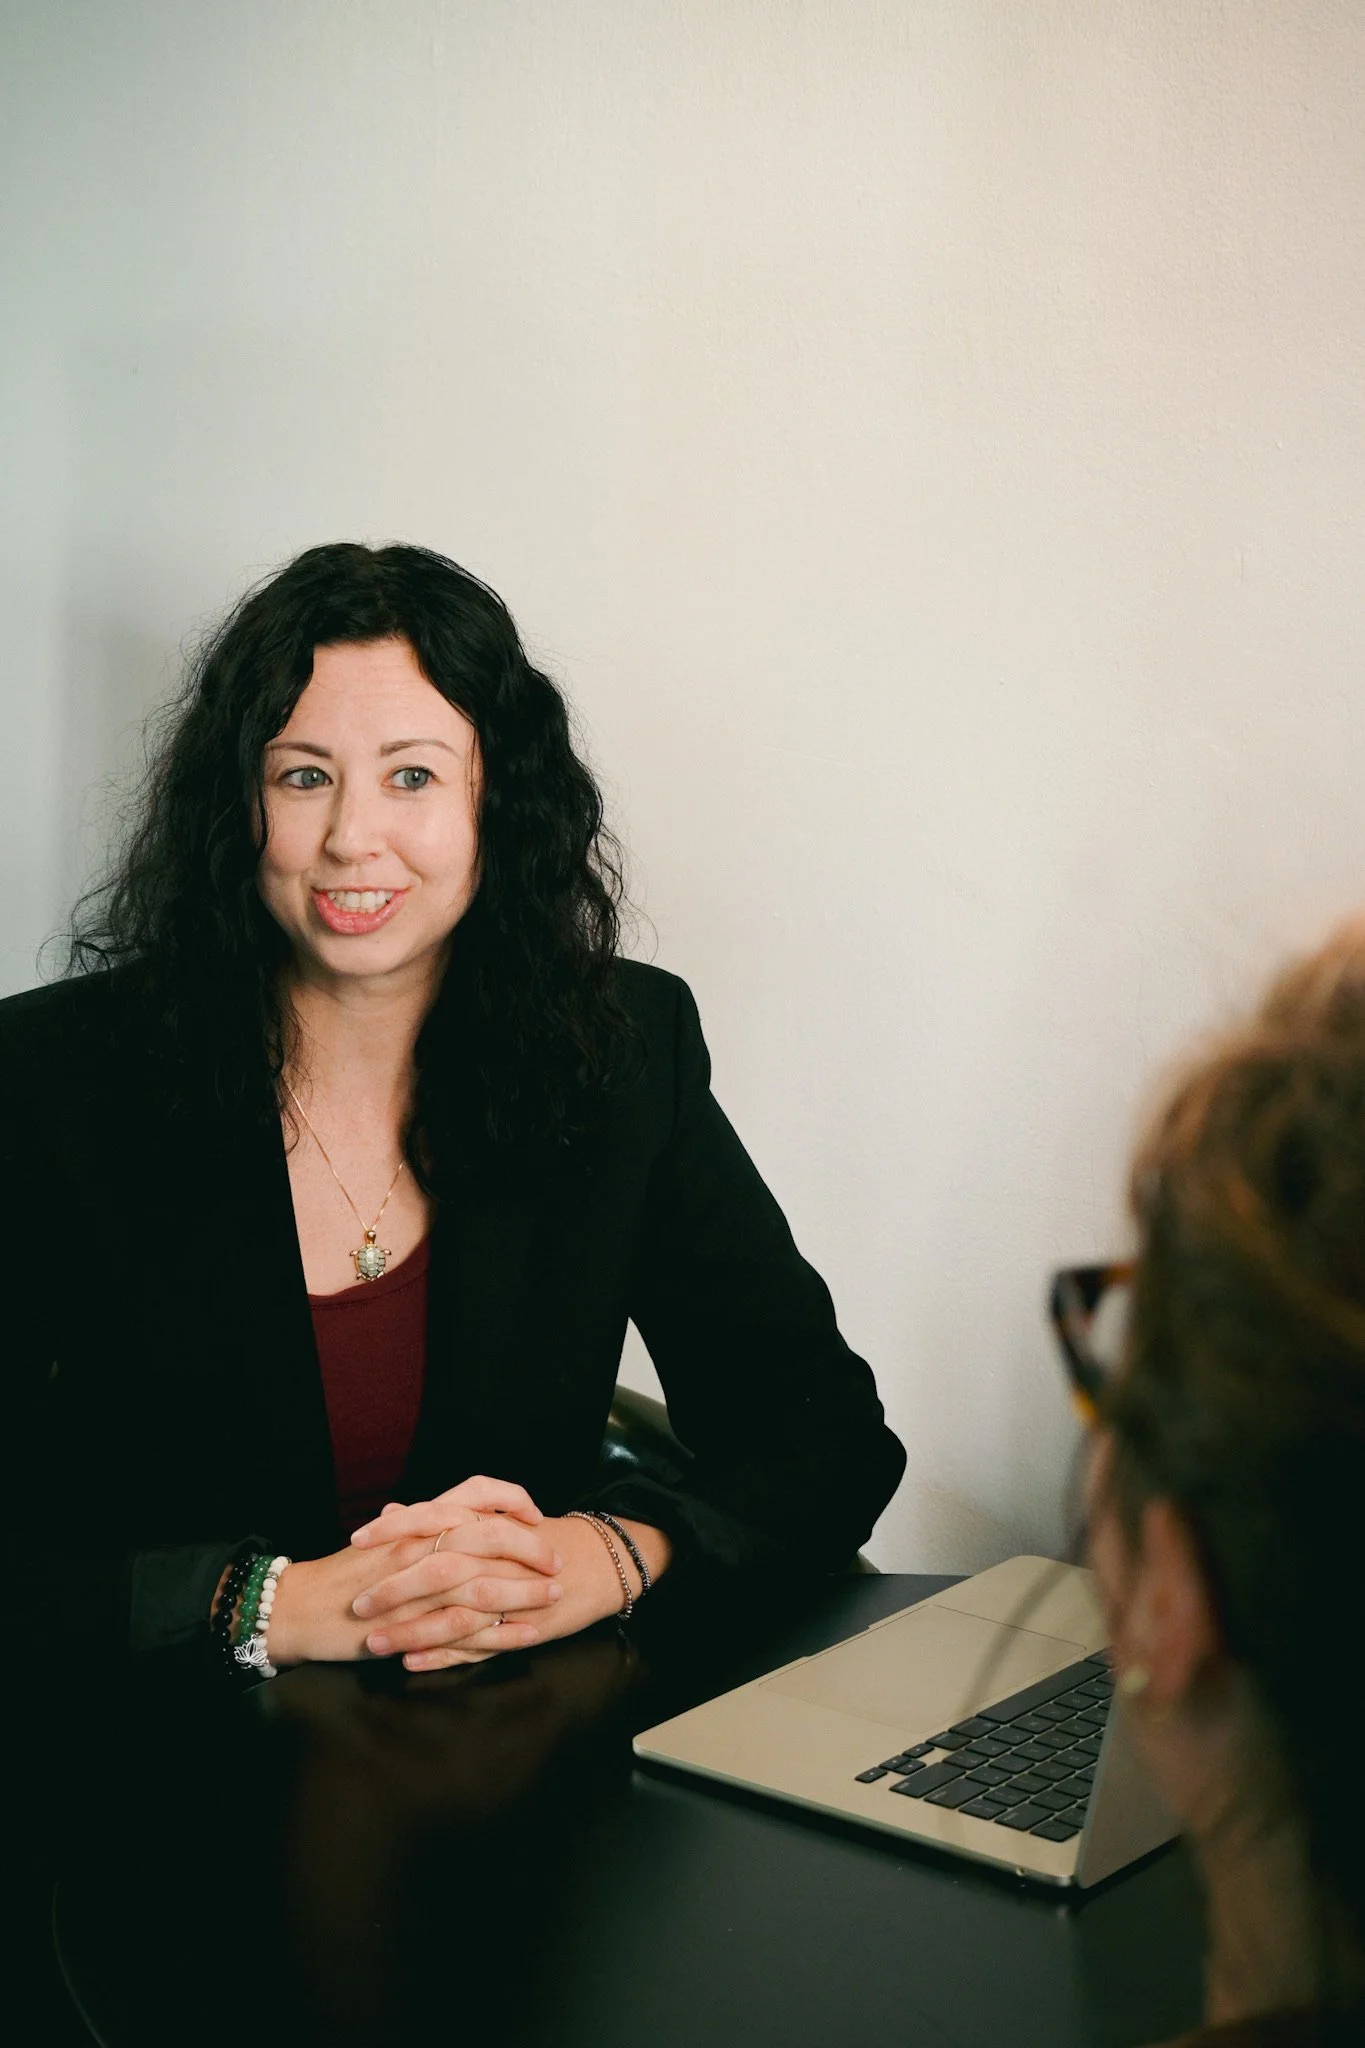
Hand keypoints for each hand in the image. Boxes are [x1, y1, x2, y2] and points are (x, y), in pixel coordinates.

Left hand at [351, 1501, 670, 1671]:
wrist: (600, 1562)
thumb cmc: (540, 1540)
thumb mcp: (494, 1517)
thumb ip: (442, 1515)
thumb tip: (392, 1510)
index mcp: (486, 1523)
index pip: (434, 1519)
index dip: (395, 1530)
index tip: (358, 1541)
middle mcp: (496, 1556)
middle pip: (440, 1568)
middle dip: (395, 1589)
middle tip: (359, 1605)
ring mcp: (509, 1594)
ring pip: (454, 1612)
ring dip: (412, 1630)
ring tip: (375, 1643)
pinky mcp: (521, 1627)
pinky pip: (477, 1644)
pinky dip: (443, 1654)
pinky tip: (413, 1661)